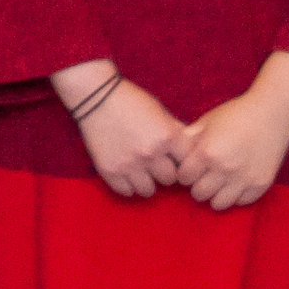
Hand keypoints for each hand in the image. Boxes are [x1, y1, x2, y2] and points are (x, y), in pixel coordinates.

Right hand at [54, 63, 185, 199]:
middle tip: (157, 165)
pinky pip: (126, 192)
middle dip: (165, 172)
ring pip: (148, 191)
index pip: (188, 163)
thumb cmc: (131, 100)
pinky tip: (127, 175)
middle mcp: (150, 153)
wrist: (95, 96)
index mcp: (167, 137)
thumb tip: (192, 149)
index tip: (176, 160)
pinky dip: (128, 185)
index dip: (183, 162)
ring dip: (147, 182)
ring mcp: (129, 164)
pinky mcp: (109, 170)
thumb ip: (177, 132)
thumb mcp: (161, 112)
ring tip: (142, 172)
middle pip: (169, 180)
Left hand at [176, 86, 288, 210]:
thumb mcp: (207, 121)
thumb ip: (188, 139)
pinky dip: (236, 195)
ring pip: (219, 204)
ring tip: (218, 183)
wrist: (272, 112)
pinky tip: (236, 182)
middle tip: (204, 176)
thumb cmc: (236, 114)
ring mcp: (244, 179)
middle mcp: (224, 169)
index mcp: (207, 152)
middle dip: (197, 186)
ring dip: (215, 194)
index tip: (191, 168)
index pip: (184, 178)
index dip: (185, 173)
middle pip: (198, 194)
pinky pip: (241, 202)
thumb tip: (173, 155)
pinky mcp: (260, 184)